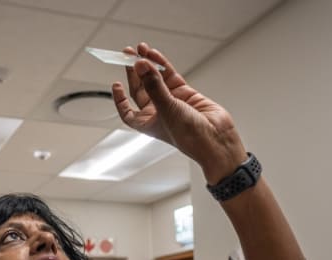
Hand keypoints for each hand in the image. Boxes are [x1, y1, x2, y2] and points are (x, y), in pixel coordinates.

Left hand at [112, 43, 248, 183]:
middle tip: (128, 54)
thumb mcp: (166, 108)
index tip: (116, 85)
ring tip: (141, 48)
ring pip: (156, 78)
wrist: (215, 139)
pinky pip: (170, 76)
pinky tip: (155, 55)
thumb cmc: (189, 136)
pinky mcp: (185, 93)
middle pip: (140, 89)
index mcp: (147, 123)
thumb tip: (140, 65)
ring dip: (149, 64)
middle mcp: (158, 111)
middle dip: (134, 72)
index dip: (120, 99)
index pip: (128, 111)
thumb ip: (153, 85)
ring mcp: (171, 101)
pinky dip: (163, 65)